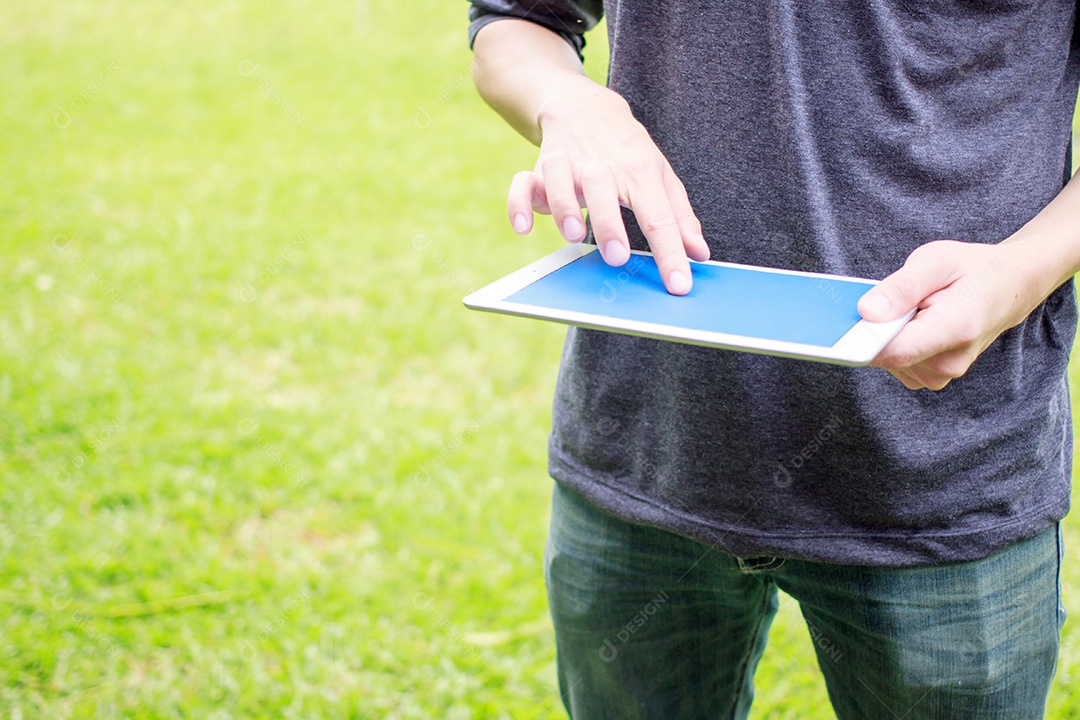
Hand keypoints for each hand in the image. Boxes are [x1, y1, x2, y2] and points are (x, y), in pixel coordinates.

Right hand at [507, 77, 709, 294]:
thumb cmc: (627, 151)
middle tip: (617, 257)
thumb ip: (679, 216)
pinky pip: (521, 184)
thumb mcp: (659, 174)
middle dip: (608, 224)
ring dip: (563, 206)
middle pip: (604, 192)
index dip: (670, 253)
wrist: (584, 107)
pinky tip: (524, 228)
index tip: (678, 286)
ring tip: (572, 234)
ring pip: (559, 180)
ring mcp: (567, 165)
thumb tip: (699, 254)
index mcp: (639, 172)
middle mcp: (601, 167)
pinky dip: (519, 204)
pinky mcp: (538, 168)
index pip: (659, 215)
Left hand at [858, 240, 1039, 389]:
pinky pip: (896, 363)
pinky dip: (895, 343)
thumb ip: (900, 288)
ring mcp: (942, 374)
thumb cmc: (971, 270)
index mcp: (954, 329)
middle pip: (885, 356)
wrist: (1008, 286)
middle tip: (894, 301)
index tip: (841, 330)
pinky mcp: (932, 376)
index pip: (894, 351)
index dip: (863, 341)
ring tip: (913, 310)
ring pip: (888, 361)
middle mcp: (949, 362)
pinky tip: (911, 323)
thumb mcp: (935, 261)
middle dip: (877, 329)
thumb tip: (867, 312)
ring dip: (889, 335)